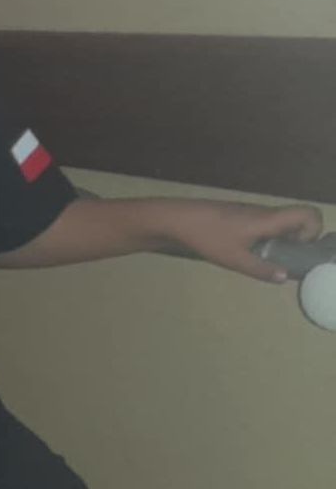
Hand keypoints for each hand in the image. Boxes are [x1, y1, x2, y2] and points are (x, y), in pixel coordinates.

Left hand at [169, 201, 322, 282]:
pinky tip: (245, 250)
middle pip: (296, 219)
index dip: (313, 230)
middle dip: (298, 239)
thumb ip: (261, 269)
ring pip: (279, 222)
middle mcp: (264, 212)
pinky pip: (263, 223)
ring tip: (262, 257)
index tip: (297, 248)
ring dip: (280, 239)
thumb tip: (285, 277)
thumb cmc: (207, 237)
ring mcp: (250, 211)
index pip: (309, 213)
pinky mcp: (237, 214)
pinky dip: (264, 236)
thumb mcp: (234, 259)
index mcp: (268, 219)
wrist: (175, 218)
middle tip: (282, 258)